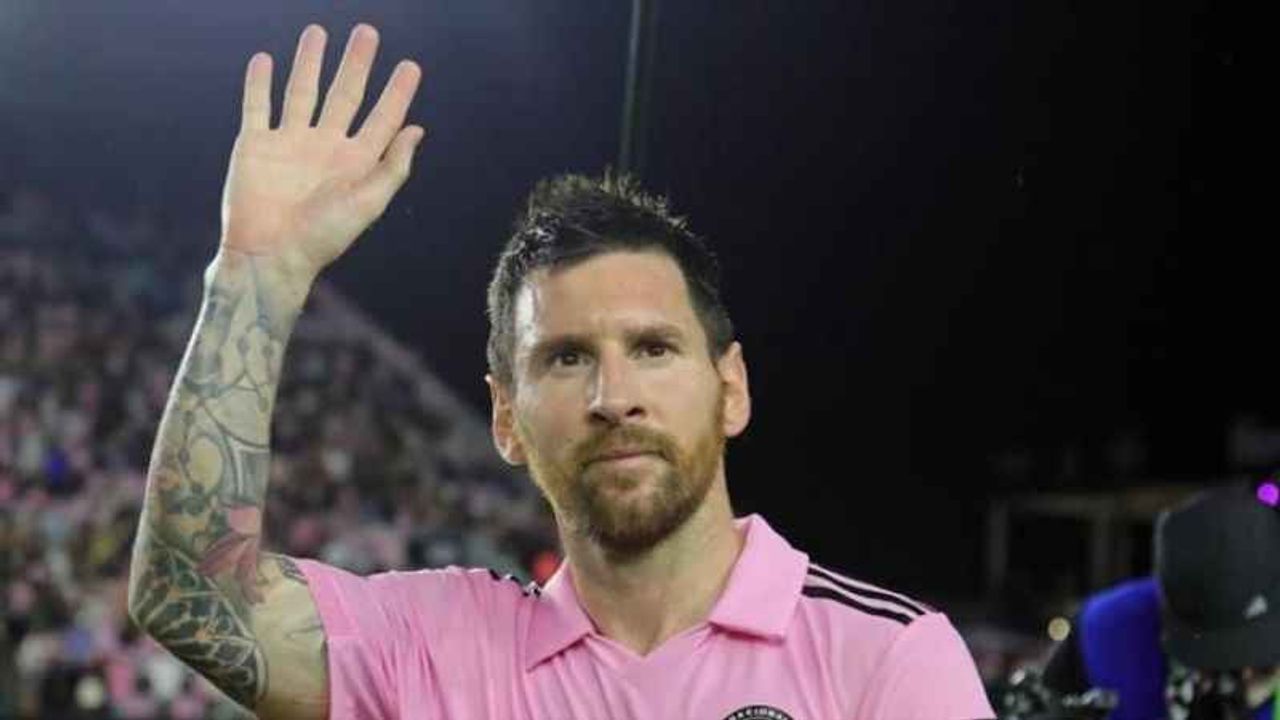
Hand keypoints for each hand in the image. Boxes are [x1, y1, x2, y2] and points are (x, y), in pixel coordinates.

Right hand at [219, 23, 424, 287]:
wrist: (270, 255)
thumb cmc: (323, 238)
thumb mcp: (368, 204)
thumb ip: (393, 167)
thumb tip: (416, 130)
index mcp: (355, 163)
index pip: (382, 119)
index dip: (397, 93)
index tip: (411, 66)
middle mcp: (324, 148)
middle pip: (344, 95)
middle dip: (356, 64)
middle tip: (367, 32)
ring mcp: (289, 144)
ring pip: (302, 92)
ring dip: (310, 62)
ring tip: (317, 32)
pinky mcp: (256, 146)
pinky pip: (257, 106)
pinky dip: (259, 84)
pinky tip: (266, 60)